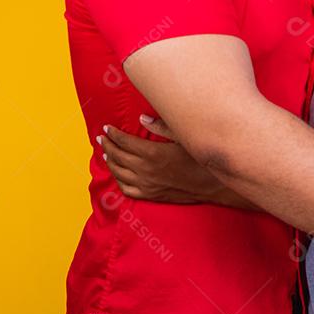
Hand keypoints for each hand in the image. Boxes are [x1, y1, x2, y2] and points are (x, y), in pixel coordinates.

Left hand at [97, 115, 222, 202]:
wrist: (212, 185)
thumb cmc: (199, 159)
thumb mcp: (183, 137)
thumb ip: (161, 126)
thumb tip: (142, 118)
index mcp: (152, 153)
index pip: (124, 141)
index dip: (113, 134)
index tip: (106, 128)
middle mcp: (146, 170)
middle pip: (118, 156)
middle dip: (107, 145)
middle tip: (101, 138)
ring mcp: (147, 184)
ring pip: (119, 173)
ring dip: (110, 162)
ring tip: (106, 154)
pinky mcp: (151, 195)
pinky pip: (127, 190)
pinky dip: (118, 181)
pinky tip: (118, 174)